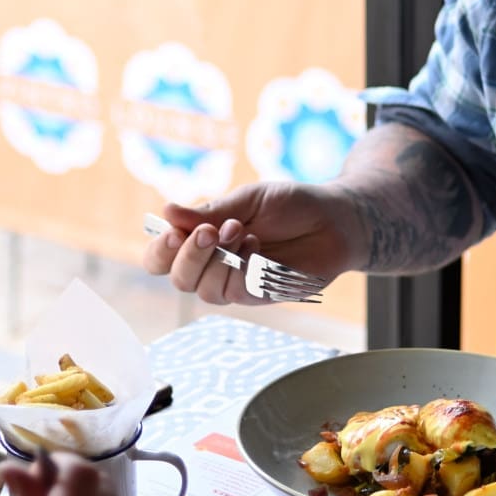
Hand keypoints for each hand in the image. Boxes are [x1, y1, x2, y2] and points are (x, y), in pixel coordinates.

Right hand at [139, 182, 360, 304]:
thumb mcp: (247, 200)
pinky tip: (255, 244)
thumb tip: (166, 211)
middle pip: (178, 279)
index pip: (162, 258)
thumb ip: (210, 211)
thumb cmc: (290, 205)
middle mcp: (214, 266)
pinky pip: (236, 291)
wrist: (335, 217)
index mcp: (202, 240)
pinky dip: (241, 267)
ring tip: (240, 230)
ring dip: (217, 260)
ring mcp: (236, 284)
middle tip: (210, 230)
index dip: (160, 250)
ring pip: (204, 290)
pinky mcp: (261, 295)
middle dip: (188, 255)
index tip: (173, 230)